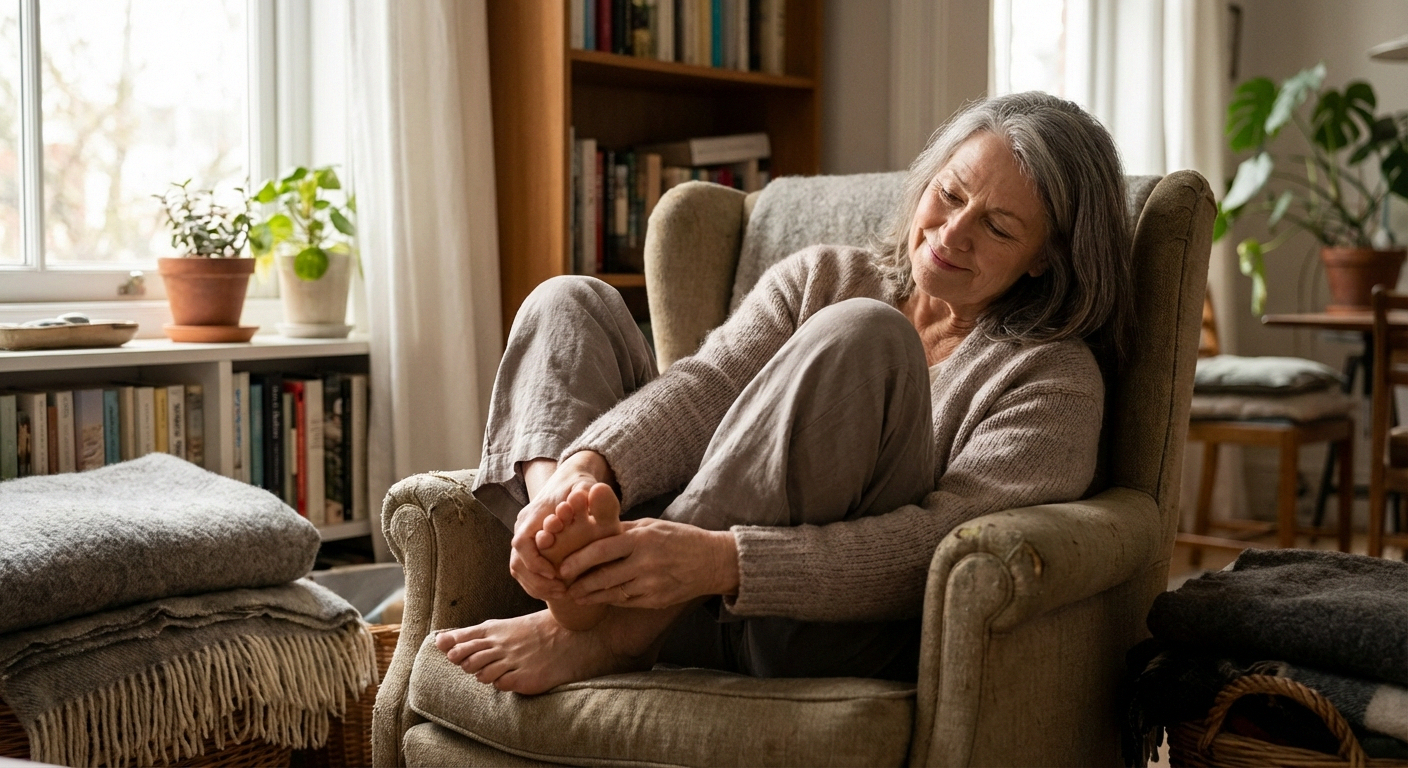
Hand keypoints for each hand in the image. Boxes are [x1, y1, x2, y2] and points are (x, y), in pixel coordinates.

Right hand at [508, 452, 612, 600]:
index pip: (522, 542)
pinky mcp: (529, 545)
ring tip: (563, 593)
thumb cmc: (582, 487)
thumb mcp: (589, 488)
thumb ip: (590, 494)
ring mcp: (524, 535)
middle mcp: (524, 525)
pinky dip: (538, 583)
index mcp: (535, 513)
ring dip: (537, 586)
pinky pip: (524, 571)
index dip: (535, 562)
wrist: (571, 481)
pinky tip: (558, 590)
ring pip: (518, 569)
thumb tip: (589, 494)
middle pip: (517, 562)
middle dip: (538, 581)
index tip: (556, 574)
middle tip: (563, 591)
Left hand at [559, 518, 738, 609]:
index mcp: (641, 540)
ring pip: (612, 593)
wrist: (713, 561)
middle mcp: (645, 563)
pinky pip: (627, 602)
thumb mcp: (652, 525)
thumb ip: (623, 530)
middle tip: (563, 586)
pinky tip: (600, 599)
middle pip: (602, 576)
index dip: (578, 561)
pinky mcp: (656, 600)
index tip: (562, 567)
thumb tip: (593, 530)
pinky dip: (611, 600)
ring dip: (591, 596)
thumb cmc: (680, 538)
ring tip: (576, 595)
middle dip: (579, 584)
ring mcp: (651, 585)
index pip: (601, 550)